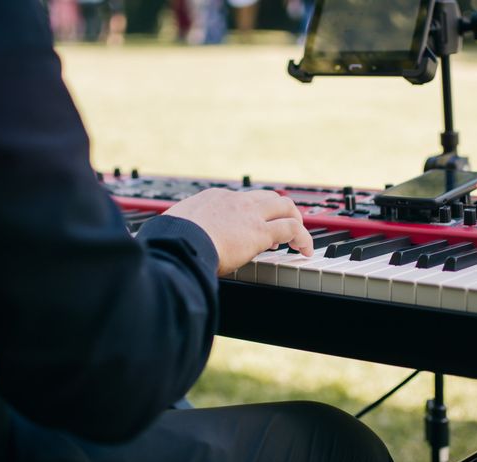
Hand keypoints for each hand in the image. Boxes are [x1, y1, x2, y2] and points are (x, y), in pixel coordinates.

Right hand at [166, 188, 312, 274]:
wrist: (178, 242)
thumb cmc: (171, 240)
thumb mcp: (177, 227)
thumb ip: (186, 229)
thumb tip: (178, 238)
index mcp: (214, 198)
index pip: (242, 200)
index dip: (254, 213)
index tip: (256, 228)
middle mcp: (236, 201)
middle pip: (269, 197)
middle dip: (281, 210)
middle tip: (286, 227)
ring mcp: (250, 214)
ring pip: (285, 207)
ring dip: (296, 221)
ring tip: (300, 240)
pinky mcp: (260, 232)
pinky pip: (292, 230)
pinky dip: (303, 239)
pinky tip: (305, 250)